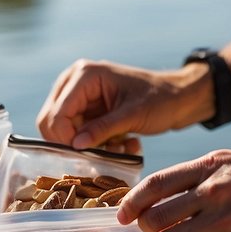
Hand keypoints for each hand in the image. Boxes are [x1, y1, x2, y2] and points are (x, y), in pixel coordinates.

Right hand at [37, 59, 213, 149]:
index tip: (88, 156)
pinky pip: (79, 135)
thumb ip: (103, 129)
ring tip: (120, 149)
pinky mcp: (86, 110)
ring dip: (90, 147)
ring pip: (65, 132)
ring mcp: (78, 97)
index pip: (56, 114)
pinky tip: (123, 145)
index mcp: (83, 75)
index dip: (65, 140)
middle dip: (75, 144)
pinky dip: (97, 145)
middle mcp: (74, 82)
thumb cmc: (160, 100)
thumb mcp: (132, 116)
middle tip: (104, 154)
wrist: (179, 98)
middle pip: (51, 123)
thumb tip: (75, 146)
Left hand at [118, 150, 230, 231]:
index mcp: (209, 170)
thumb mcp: (226, 161)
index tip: (123, 216)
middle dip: (150, 228)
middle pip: (157, 222)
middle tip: (158, 229)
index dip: (131, 203)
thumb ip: (189, 176)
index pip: (155, 187)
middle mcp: (215, 199)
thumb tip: (148, 201)